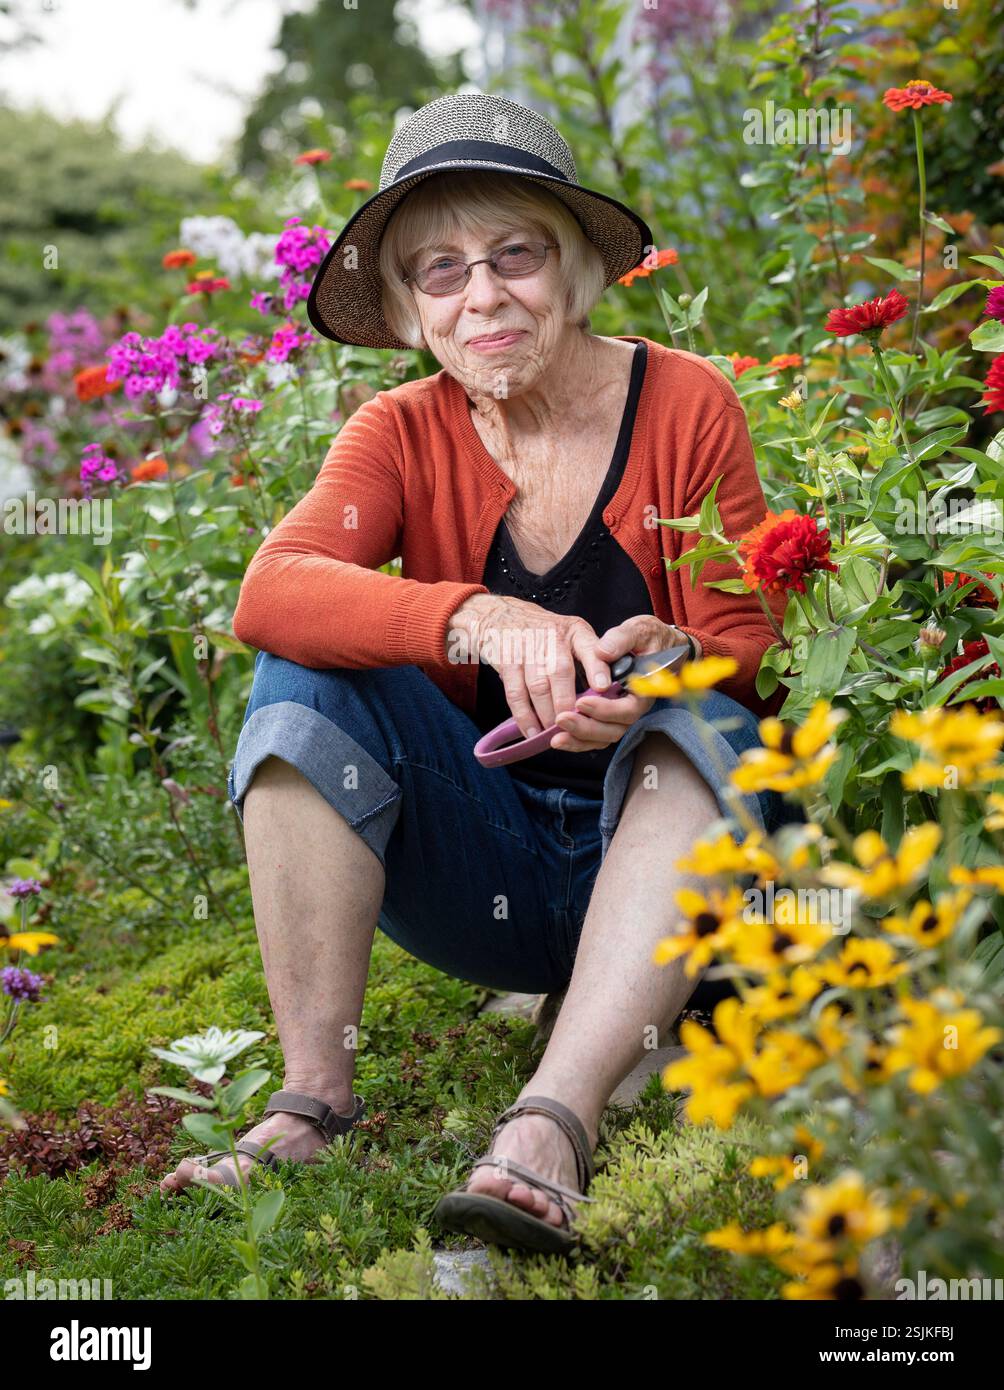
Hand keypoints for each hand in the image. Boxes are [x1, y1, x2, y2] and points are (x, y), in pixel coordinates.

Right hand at [449, 593, 613, 739]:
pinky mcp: (507, 661)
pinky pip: (515, 693)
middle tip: (574, 726)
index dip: (596, 667)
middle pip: (560, 672)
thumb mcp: (574, 637)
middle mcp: (552, 637)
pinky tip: (533, 731)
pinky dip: (524, 716)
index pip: (589, 647)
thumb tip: (608, 698)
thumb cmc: (548, 635)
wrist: (504, 617)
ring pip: (538, 686)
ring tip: (554, 734)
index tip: (602, 687)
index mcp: (576, 632)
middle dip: (566, 703)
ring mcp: (527, 648)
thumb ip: (592, 663)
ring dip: (546, 714)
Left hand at [550, 616, 692, 752]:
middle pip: (614, 729)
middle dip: (587, 728)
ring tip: (555, 737)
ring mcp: (622, 714)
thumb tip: (602, 652)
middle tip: (561, 719)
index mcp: (645, 689)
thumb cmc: (646, 638)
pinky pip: (595, 735)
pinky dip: (577, 740)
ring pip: (603, 736)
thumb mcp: (637, 631)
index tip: (582, 702)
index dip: (605, 710)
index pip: (628, 709)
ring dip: (579, 739)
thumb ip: (620, 639)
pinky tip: (558, 738)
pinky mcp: (609, 716)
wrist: (652, 644)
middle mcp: (634, 706)